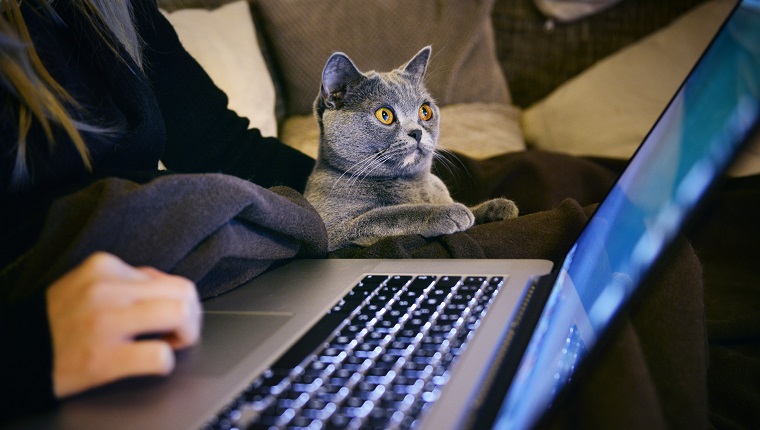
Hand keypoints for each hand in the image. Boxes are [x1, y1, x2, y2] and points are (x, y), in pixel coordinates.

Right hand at [46, 252, 201, 397]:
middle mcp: (106, 289)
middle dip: (191, 316)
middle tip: (178, 333)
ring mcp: (105, 322)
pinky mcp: (104, 357)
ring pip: (181, 315)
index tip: (162, 318)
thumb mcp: (87, 284)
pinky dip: (165, 363)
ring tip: (168, 344)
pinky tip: (150, 363)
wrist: (17, 355)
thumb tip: (168, 288)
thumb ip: (127, 280)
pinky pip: (160, 356)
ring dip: (186, 334)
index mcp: (104, 266)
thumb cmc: (59, 322)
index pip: (168, 278)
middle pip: (184, 292)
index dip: (174, 301)